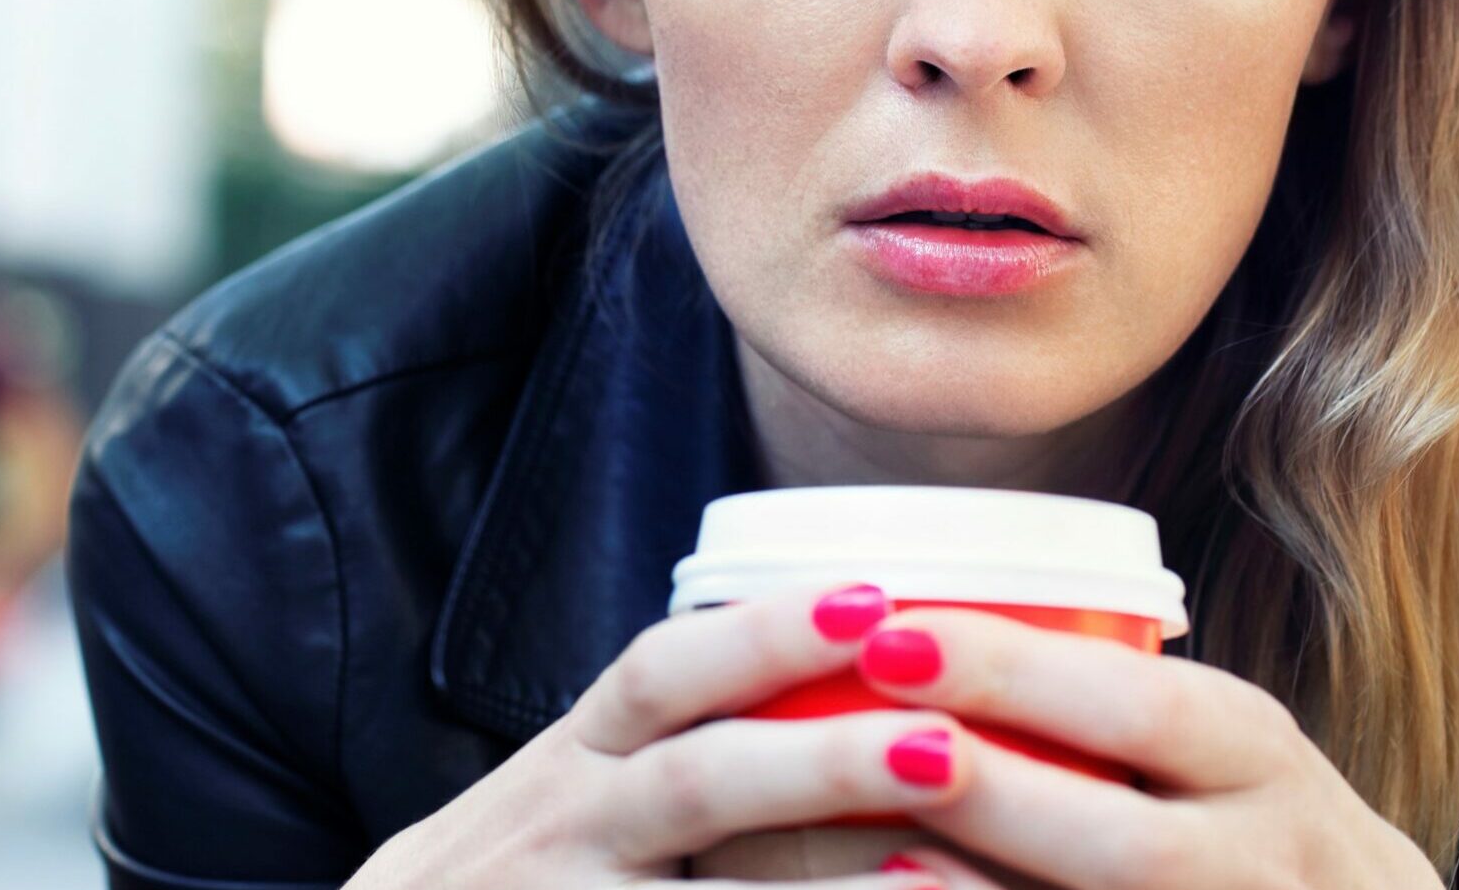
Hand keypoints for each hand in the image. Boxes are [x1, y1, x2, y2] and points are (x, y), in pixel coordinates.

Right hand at [349, 585, 963, 889]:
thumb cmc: (511, 878)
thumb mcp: (562, 793)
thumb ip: (661, 740)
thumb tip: (826, 659)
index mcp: (571, 761)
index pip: (663, 675)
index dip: (765, 634)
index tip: (873, 597)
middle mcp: (565, 830)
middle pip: (699, 784)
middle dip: (826, 762)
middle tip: (947, 746)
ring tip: (940, 883)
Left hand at [850, 609, 1443, 888]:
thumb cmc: (1250, 828)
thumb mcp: (1225, 754)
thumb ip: (1112, 710)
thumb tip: (909, 635)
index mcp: (1260, 762)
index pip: (1143, 708)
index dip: (1014, 676)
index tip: (893, 639)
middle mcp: (1271, 863)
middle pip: (1131, 846)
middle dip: (995, 797)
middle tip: (877, 751)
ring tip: (886, 861)